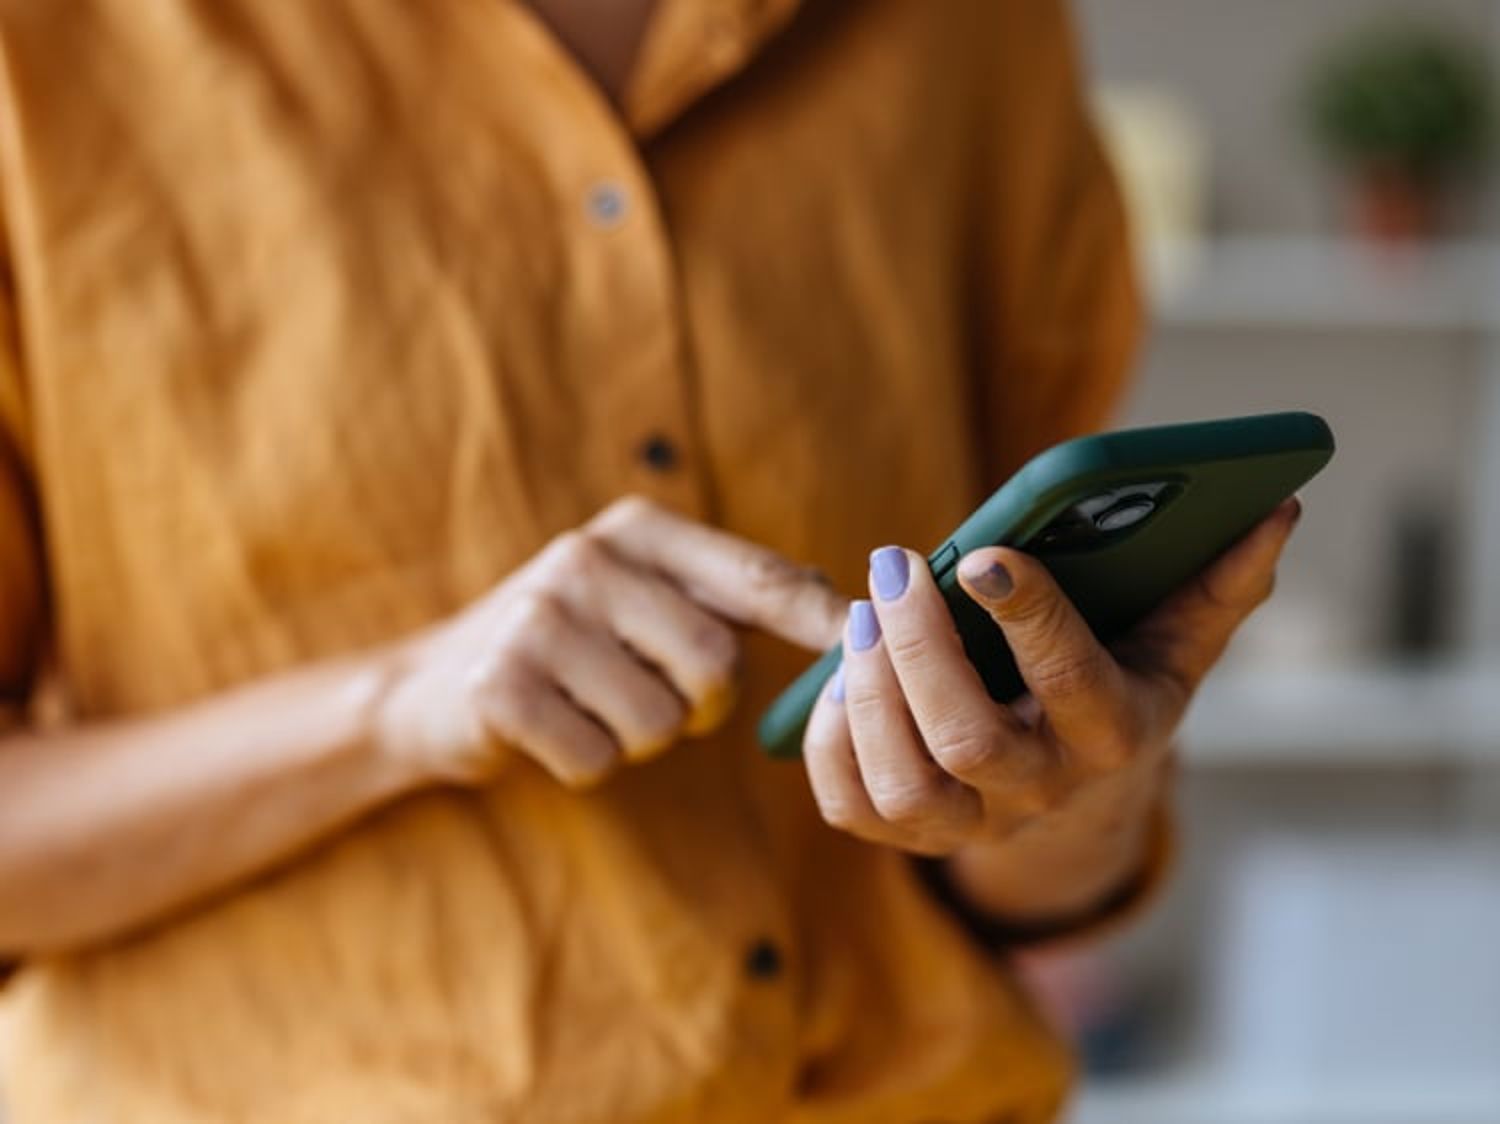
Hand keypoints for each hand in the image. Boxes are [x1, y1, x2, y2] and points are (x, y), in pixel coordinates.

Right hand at [376, 497, 846, 787]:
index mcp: (639, 530)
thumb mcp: (644, 598)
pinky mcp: (500, 685)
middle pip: (715, 665)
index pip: (756, 577)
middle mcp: (588, 558)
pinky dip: (587, 763)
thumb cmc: (574, 646)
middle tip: (656, 697)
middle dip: (700, 706)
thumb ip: (734, 598)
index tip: (876, 643)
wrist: (432, 685)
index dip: (820, 618)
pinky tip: (552, 730)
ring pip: (659, 722)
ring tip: (593, 706)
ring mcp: (538, 618)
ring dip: (639, 738)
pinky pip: (599, 758)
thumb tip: (854, 615)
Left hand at [803, 500, 1299, 911]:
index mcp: (1114, 735)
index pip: (1072, 685)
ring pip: (904, 783)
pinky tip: (838, 673)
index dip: (1029, 620)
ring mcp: (971, 824)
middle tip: (895, 565)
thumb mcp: (1176, 641)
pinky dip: (830, 740)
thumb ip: (1219, 583)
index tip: (984, 553)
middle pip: (969, 742)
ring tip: (862, 612)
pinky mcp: (910, 835)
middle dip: (922, 649)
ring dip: (870, 693)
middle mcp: (1042, 792)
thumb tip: (1276, 509)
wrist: (1078, 791)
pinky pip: (851, 805)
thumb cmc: (1120, 685)